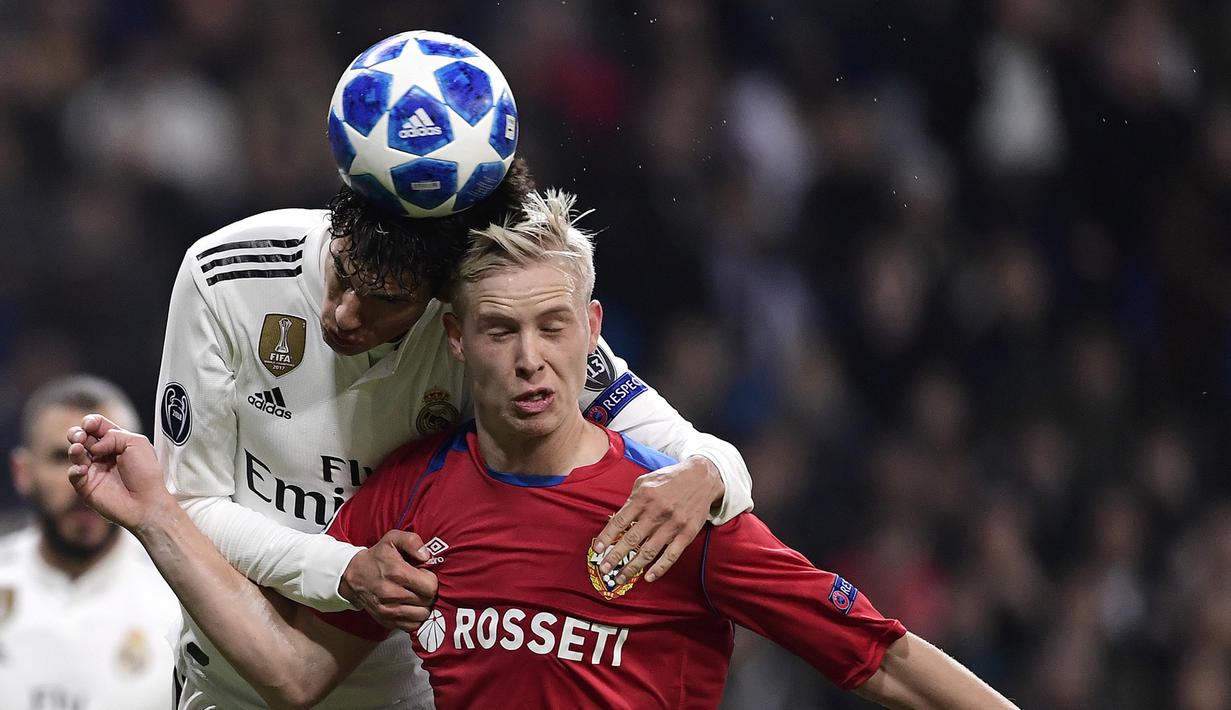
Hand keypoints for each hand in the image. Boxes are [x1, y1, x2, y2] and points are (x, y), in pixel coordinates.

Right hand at [66, 414, 175, 529]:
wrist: (146, 502)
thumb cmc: (146, 473)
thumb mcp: (137, 443)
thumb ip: (114, 435)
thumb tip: (93, 445)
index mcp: (116, 442)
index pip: (97, 426)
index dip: (90, 422)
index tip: (89, 424)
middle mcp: (103, 455)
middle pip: (81, 437)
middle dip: (76, 433)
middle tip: (81, 436)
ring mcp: (93, 470)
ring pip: (75, 454)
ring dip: (74, 449)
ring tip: (77, 448)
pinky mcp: (86, 486)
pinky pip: (73, 474)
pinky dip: (74, 469)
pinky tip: (83, 469)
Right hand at [340, 530, 438, 632]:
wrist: (353, 576)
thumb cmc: (377, 557)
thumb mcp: (393, 539)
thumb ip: (412, 541)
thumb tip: (426, 556)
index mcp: (397, 573)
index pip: (430, 586)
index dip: (431, 580)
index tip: (423, 574)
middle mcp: (392, 594)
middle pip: (428, 601)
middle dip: (428, 593)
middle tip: (420, 585)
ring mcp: (388, 611)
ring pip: (421, 616)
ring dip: (423, 606)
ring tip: (417, 596)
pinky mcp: (386, 621)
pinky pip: (411, 626)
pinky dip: (415, 618)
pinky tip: (411, 606)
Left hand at [592, 455, 724, 583]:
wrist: (702, 477)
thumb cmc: (669, 480)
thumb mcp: (646, 482)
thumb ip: (631, 500)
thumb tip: (616, 521)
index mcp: (644, 497)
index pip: (620, 521)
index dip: (607, 536)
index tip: (597, 549)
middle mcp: (657, 511)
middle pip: (632, 539)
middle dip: (615, 556)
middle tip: (604, 569)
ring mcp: (673, 524)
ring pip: (649, 551)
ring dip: (632, 567)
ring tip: (620, 578)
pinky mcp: (687, 533)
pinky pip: (671, 555)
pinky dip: (659, 568)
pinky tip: (648, 578)